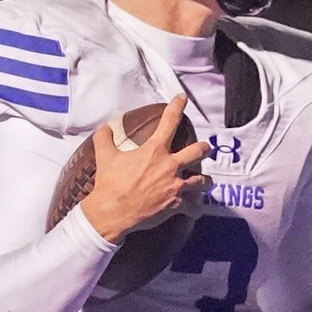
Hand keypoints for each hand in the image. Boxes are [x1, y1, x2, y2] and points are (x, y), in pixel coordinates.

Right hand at [78, 92, 206, 240]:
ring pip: (200, 181)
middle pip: (196, 152)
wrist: (112, 212)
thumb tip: (104, 128)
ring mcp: (175, 186)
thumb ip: (104, 138)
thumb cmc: (110, 183)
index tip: (182, 99)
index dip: (177, 107)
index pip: (169, 121)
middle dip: (203, 148)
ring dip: (204, 180)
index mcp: (154, 151)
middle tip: (206, 147)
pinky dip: (193, 208)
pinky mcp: (175, 205)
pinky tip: (196, 210)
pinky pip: (191, 207)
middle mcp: (169, 166)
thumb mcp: (104, 156)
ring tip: (207, 181)